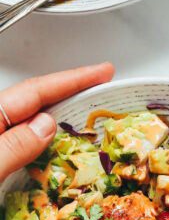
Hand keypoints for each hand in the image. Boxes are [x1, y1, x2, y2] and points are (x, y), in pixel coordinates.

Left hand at [0, 63, 113, 181]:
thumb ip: (14, 145)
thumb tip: (46, 125)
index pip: (36, 91)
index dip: (73, 80)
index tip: (102, 72)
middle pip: (36, 101)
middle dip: (71, 94)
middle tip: (103, 89)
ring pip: (30, 123)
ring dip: (60, 120)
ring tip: (86, 117)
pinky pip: (23, 143)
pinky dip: (44, 142)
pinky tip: (54, 147)